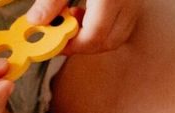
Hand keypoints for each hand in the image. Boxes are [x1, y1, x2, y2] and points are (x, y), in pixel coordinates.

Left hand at [27, 0, 142, 54]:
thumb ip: (51, 1)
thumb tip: (37, 22)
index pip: (94, 37)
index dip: (72, 46)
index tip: (53, 43)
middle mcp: (129, 1)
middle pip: (108, 41)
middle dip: (83, 44)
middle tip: (61, 34)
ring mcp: (136, 1)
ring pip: (118, 35)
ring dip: (95, 36)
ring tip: (74, 19)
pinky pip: (124, 22)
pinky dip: (106, 25)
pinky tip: (90, 11)